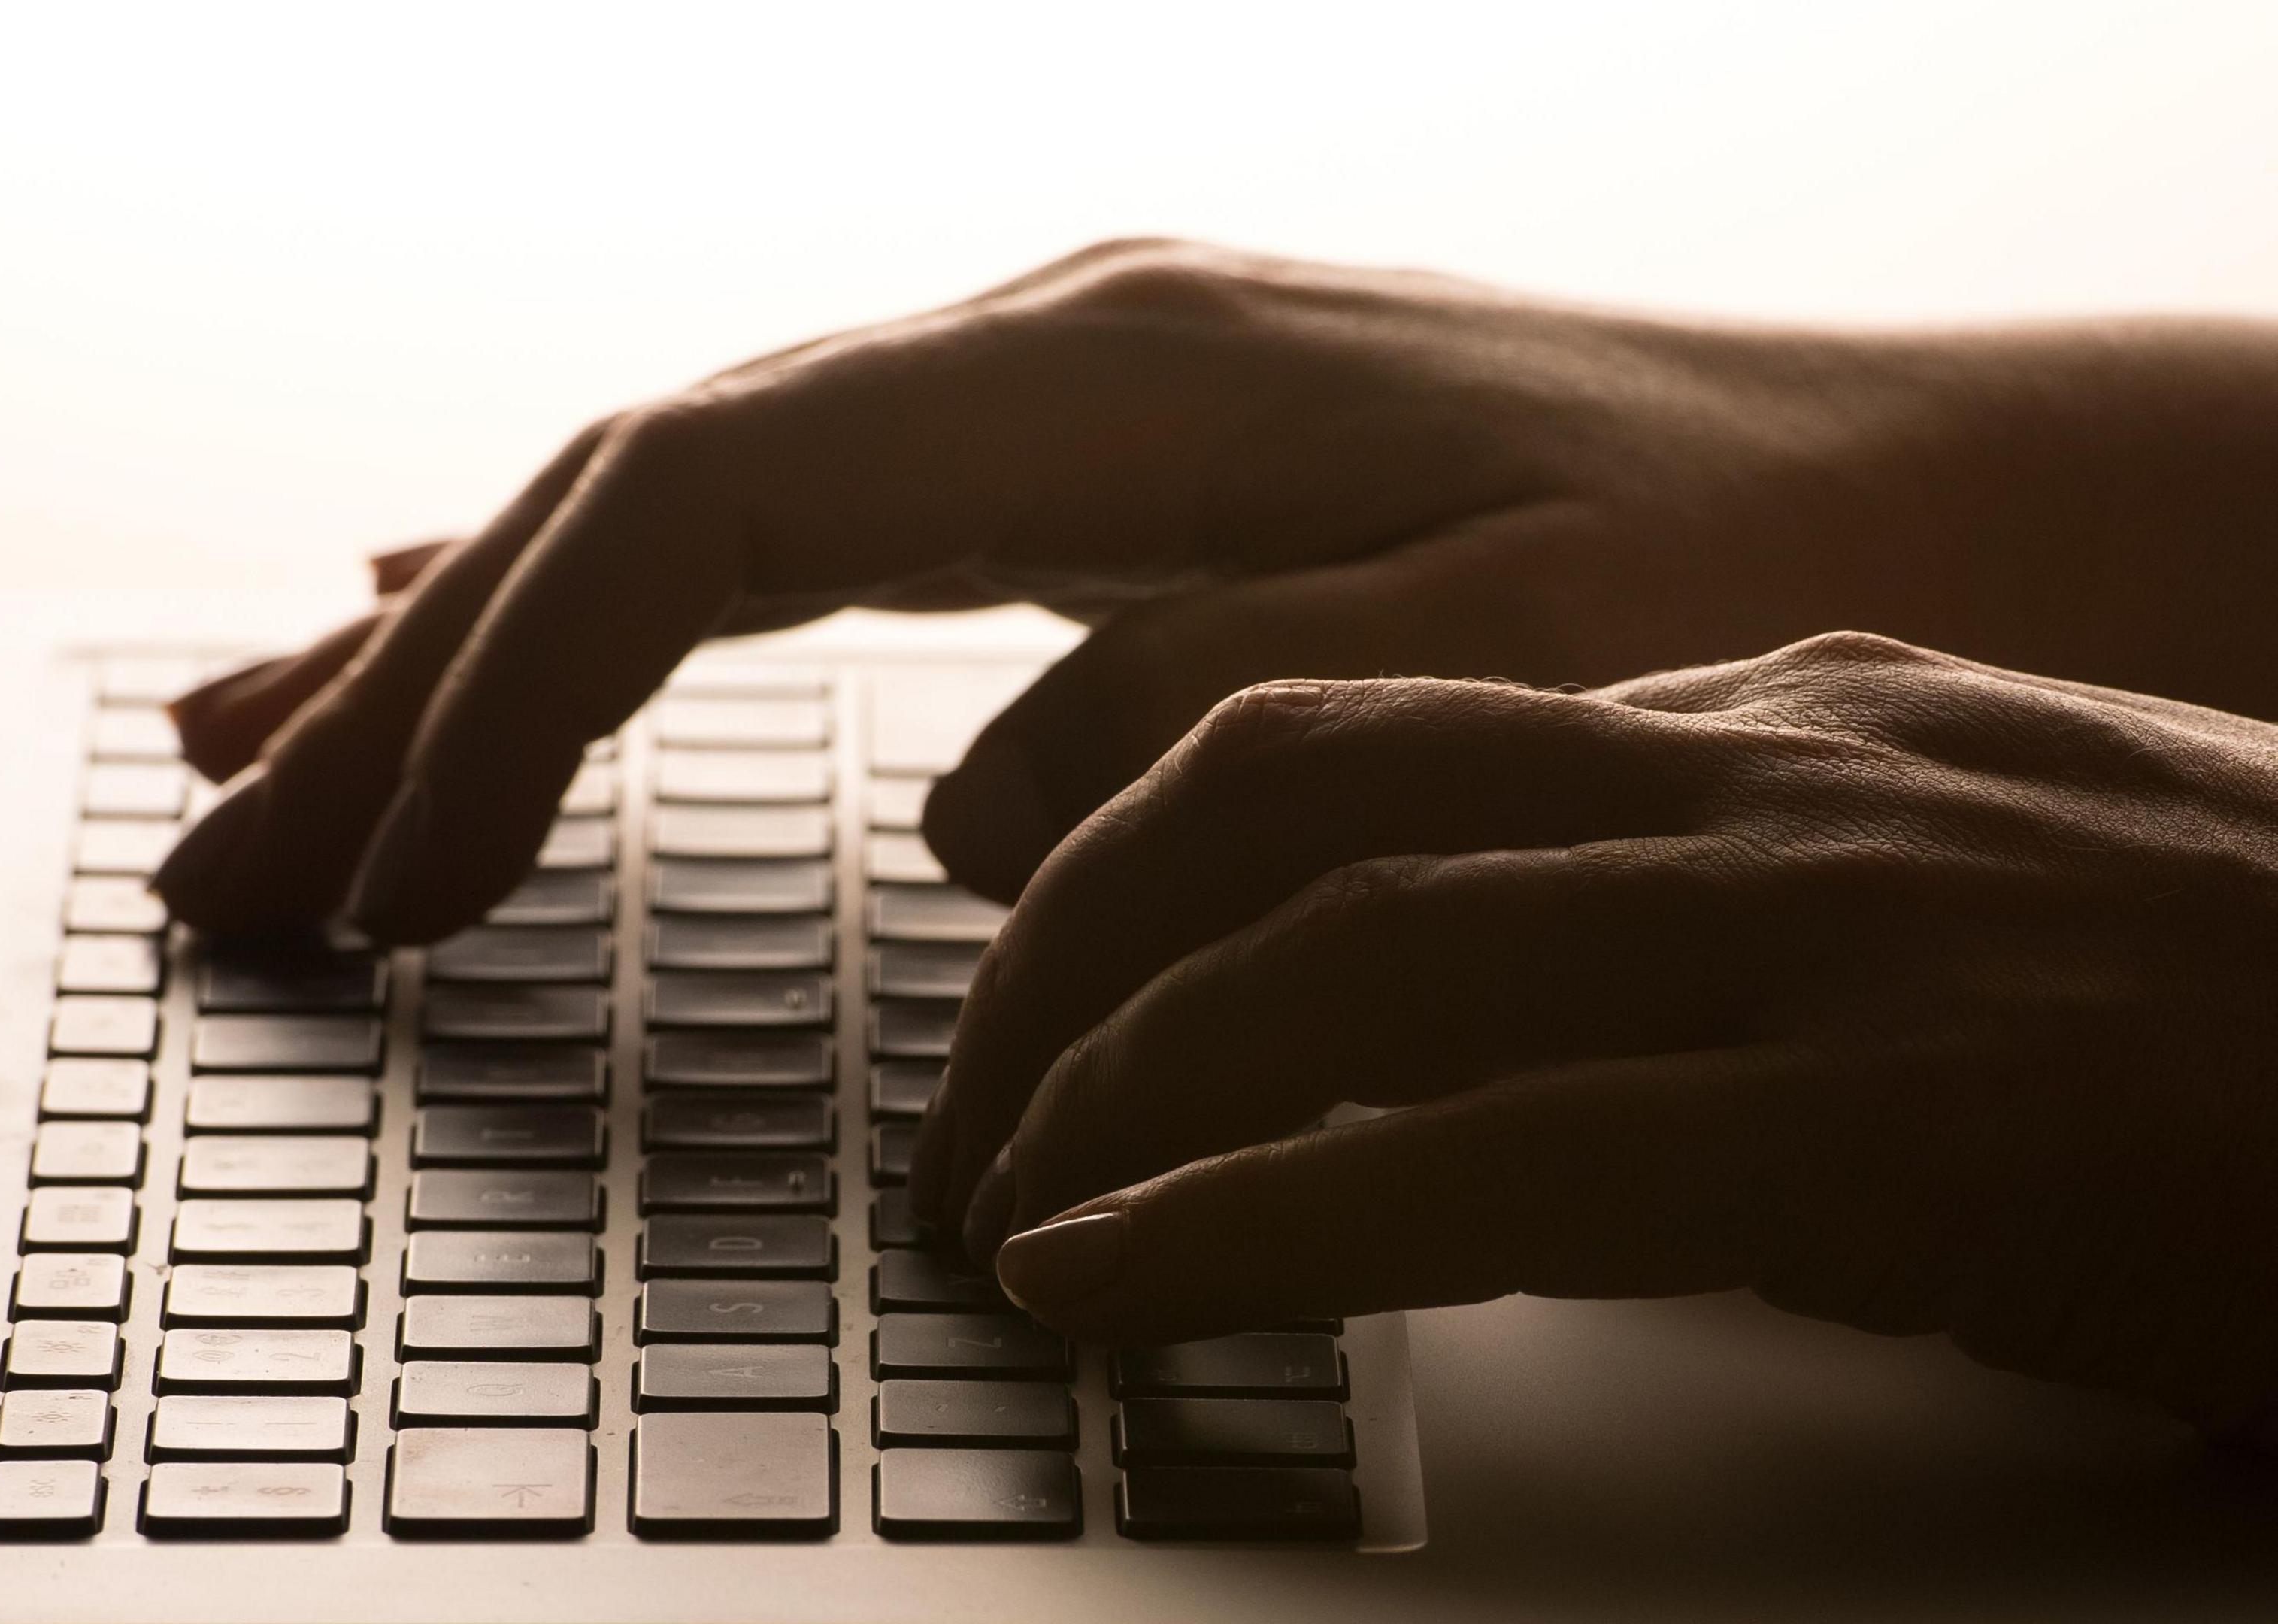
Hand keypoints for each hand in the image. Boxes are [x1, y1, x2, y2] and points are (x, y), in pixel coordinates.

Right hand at [152, 238, 2277, 939]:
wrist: (1932, 483)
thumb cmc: (1735, 570)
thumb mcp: (1473, 673)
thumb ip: (1189, 725)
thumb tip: (971, 816)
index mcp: (1102, 379)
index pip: (686, 517)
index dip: (500, 694)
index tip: (393, 883)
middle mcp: (1046, 341)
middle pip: (626, 488)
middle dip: (409, 677)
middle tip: (227, 845)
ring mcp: (1057, 388)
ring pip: (681, 496)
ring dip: (470, 632)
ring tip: (278, 746)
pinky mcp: (1092, 454)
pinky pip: (785, 519)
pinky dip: (619, 599)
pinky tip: (498, 619)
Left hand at [921, 631, 2277, 1425]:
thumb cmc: (2264, 1007)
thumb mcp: (1962, 886)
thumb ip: (1733, 895)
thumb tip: (1497, 976)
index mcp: (1779, 718)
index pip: (1362, 734)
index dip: (1151, 853)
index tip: (1051, 975)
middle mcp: (1770, 782)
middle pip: (1290, 807)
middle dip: (1072, 959)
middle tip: (969, 1111)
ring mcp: (1825, 936)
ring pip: (1341, 962)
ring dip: (1113, 1092)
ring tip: (1004, 1213)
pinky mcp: (1885, 1125)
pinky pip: (1469, 1158)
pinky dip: (1247, 1221)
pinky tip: (1119, 1280)